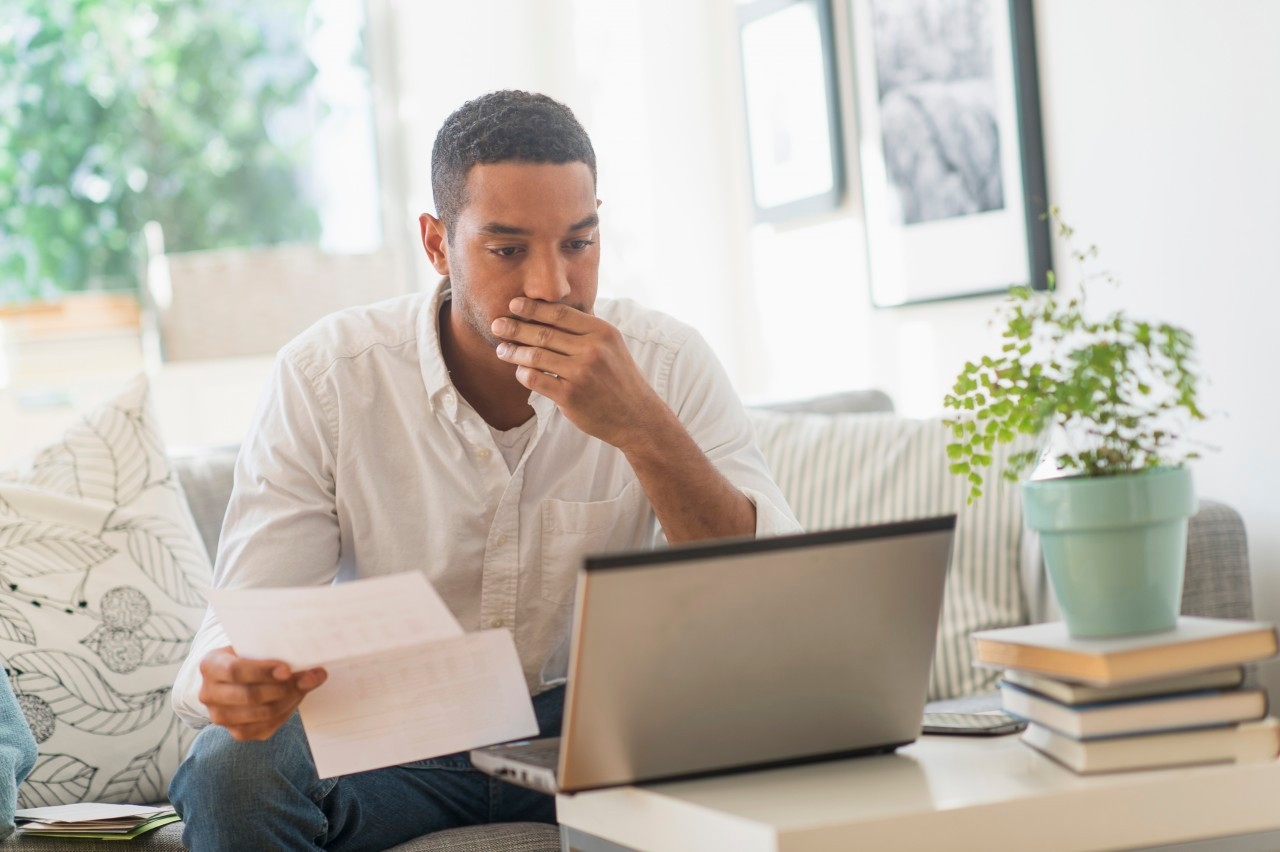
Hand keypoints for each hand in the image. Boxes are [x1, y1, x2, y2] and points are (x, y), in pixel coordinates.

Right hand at [198, 646, 326, 741]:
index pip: (235, 671)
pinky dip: (284, 715)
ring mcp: (220, 716)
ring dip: (288, 701)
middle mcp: (209, 694)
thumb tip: (314, 672)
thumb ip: (278, 654)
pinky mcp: (234, 732)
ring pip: (259, 715)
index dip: (263, 671)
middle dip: (282, 688)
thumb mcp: (255, 648)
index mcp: (210, 665)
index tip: (287, 670)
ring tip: (303, 688)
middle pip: (249, 696)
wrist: (236, 676)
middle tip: (306, 679)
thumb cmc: (249, 657)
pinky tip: (293, 700)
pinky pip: (263, 729)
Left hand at [492, 298, 670, 449]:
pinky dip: (523, 373)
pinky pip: (536, 379)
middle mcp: (592, 350)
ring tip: (502, 350)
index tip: (514, 304)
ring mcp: (581, 373)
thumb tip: (549, 313)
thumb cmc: (619, 380)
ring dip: (514, 352)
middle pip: (543, 333)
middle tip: (497, 325)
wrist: (637, 417)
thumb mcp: (611, 347)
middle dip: (515, 328)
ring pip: (535, 356)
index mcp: (602, 332)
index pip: (560, 313)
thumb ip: (585, 331)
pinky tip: (519, 371)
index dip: (533, 308)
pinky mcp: (570, 396)